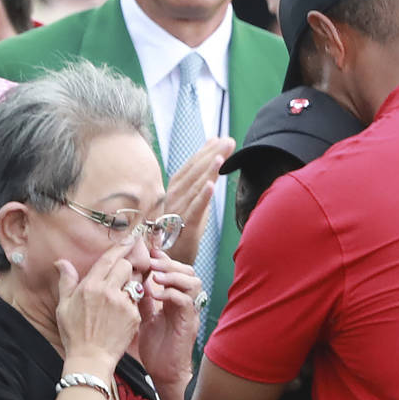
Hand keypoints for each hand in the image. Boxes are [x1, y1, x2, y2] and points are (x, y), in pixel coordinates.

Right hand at [55, 244, 139, 371]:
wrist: (90, 358)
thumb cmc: (74, 333)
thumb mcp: (64, 306)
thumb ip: (66, 281)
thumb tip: (61, 262)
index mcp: (90, 286)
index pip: (109, 259)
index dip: (121, 247)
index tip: (130, 239)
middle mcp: (108, 292)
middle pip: (126, 266)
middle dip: (126, 267)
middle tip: (121, 276)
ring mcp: (123, 304)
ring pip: (135, 282)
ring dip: (131, 285)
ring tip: (121, 296)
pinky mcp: (134, 316)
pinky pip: (137, 302)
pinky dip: (132, 304)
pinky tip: (122, 314)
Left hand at [136, 254, 202, 399]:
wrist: (164, 373)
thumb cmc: (156, 348)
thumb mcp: (144, 318)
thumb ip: (142, 299)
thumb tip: (132, 280)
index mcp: (174, 299)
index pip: (175, 271)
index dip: (164, 259)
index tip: (148, 251)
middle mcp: (185, 303)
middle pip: (188, 271)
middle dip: (170, 262)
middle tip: (151, 261)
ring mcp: (189, 312)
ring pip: (192, 282)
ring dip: (173, 275)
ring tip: (155, 275)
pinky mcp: (189, 323)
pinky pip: (185, 301)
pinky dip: (171, 293)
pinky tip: (156, 294)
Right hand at [164, 136, 235, 263]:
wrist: (169, 260)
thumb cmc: (181, 231)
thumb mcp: (193, 203)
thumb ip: (202, 182)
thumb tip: (214, 158)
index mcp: (175, 189)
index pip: (192, 165)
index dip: (207, 151)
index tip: (222, 138)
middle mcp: (174, 197)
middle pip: (195, 172)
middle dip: (212, 154)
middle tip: (229, 141)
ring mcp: (177, 211)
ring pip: (195, 187)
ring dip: (209, 171)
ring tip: (221, 156)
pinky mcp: (184, 227)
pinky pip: (194, 210)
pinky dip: (202, 197)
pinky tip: (212, 185)